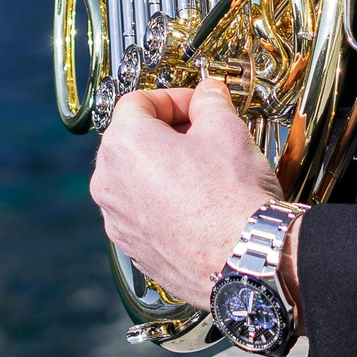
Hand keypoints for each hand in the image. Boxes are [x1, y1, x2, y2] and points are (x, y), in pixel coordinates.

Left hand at [89, 84, 287, 311]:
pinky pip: (144, 214)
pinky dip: (165, 205)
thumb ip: (210, 103)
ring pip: (136, 179)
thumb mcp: (227, 130)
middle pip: (132, 141)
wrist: (247, 262)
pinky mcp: (134, 250)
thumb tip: (208, 94)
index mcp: (123, 145)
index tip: (199, 105)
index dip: (174, 98)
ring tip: (206, 174)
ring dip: (166, 170)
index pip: (138, 102)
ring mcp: (118, 221)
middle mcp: (109, 183)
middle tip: (205, 136)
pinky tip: (200, 208)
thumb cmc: (233, 199)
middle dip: (168, 133)